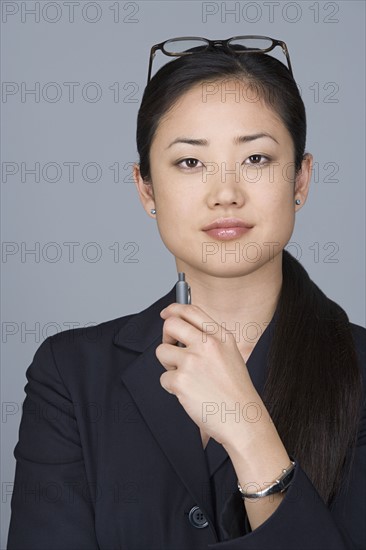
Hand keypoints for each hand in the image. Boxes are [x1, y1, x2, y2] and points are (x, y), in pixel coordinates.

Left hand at [155, 303, 259, 447]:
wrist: (243, 420)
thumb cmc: (235, 392)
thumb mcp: (229, 355)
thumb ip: (209, 339)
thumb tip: (180, 327)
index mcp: (221, 336)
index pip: (191, 310)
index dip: (174, 309)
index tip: (166, 314)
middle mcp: (207, 345)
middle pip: (171, 324)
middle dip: (165, 336)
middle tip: (172, 349)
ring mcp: (193, 361)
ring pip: (162, 351)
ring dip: (168, 365)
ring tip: (186, 378)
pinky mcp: (181, 381)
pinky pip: (163, 378)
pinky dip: (172, 388)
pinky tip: (189, 394)